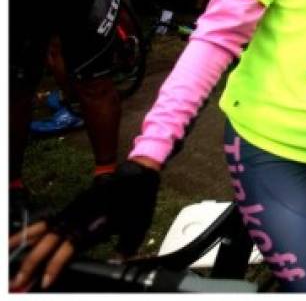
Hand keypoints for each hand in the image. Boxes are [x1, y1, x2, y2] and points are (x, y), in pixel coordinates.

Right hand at [9, 160, 159, 290]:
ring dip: (21, 244)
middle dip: (30, 263)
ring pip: (41, 228)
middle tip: (15, 284)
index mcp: (94, 220)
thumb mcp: (139, 225)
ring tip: (4, 254)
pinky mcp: (71, 205)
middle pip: (48, 240)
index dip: (55, 265)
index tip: (45, 283)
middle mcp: (78, 214)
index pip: (68, 247)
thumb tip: (117, 262)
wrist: (140, 173)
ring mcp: (72, 208)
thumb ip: (126, 245)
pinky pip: (46, 219)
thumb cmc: (140, 201)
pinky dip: (29, 230)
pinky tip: (15, 239)